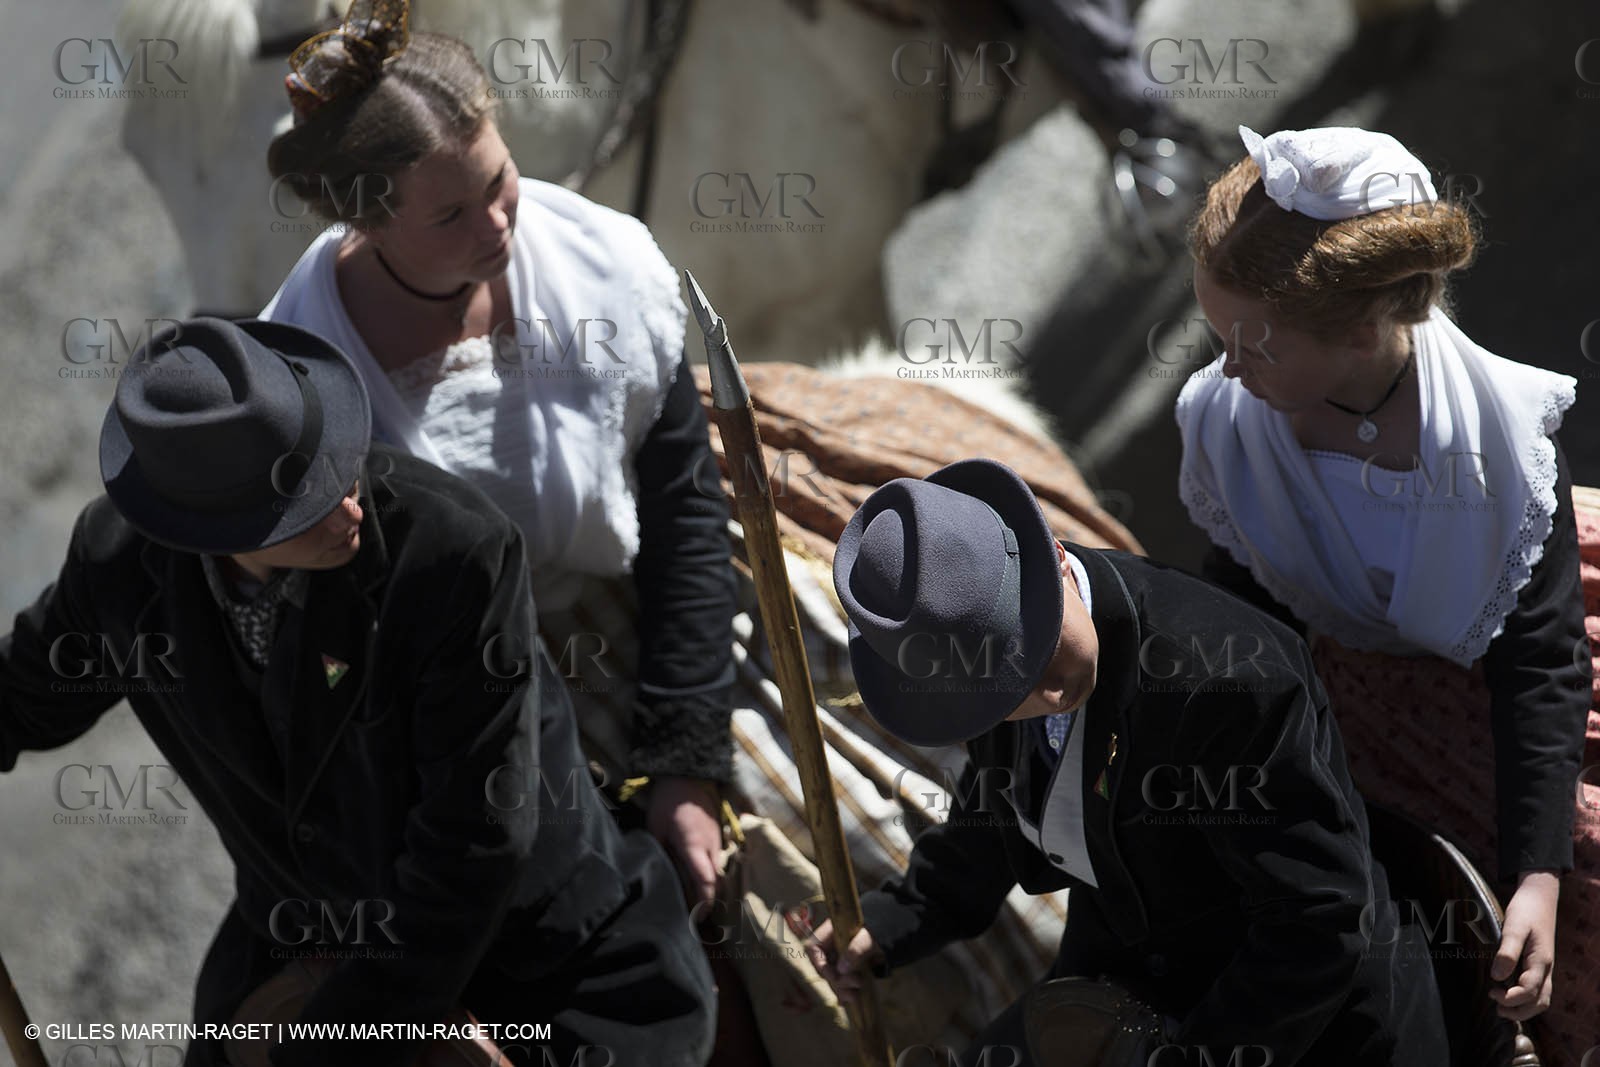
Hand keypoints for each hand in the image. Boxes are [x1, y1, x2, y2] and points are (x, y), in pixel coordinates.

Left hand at [646, 776, 722, 906]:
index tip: (698, 917)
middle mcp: (710, 846)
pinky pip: (717, 861)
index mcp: (694, 846)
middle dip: (708, 900)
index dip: (704, 902)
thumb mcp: (655, 827)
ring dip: (709, 887)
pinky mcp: (718, 836)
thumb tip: (656, 875)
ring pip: (718, 871)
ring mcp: (717, 840)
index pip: (705, 880)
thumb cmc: (669, 802)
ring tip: (694, 899)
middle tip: (694, 914)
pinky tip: (697, 876)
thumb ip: (658, 851)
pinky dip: (710, 873)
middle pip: (716, 881)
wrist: (690, 776)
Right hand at [804, 918, 881, 1004]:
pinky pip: (841, 982)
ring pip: (832, 977)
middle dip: (836, 980)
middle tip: (855, 984)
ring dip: (841, 989)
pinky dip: (845, 991)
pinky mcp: (848, 969)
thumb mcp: (868, 937)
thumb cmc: (878, 929)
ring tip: (855, 996)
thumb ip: (855, 950)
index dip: (819, 963)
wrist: (892, 933)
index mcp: (831, 931)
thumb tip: (841, 969)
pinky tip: (851, 999)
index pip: (814, 947)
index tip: (832, 976)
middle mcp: (832, 945)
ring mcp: (839, 958)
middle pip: (824, 966)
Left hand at [1488, 869, 1559, 1020]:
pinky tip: (1509, 995)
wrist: (1539, 897)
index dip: (1511, 998)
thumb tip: (1498, 977)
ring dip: (1524, 1009)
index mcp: (1540, 961)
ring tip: (1501, 1005)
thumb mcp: (1514, 927)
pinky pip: (1539, 991)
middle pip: (1539, 1002)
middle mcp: (1545, 969)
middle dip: (1519, 1011)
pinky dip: (1527, 1000)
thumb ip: (1507, 952)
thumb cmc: (1525, 910)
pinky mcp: (1540, 966)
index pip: (1529, 991)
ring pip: (1542, 999)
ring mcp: (1545, 969)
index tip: (1491, 992)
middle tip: (1496, 1007)